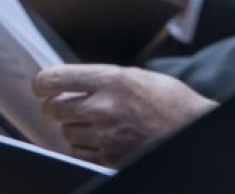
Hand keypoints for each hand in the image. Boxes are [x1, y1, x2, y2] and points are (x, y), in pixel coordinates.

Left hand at [33, 64, 216, 165]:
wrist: (193, 128)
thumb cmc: (168, 100)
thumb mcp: (134, 76)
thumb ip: (100, 80)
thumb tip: (68, 84)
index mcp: (110, 80)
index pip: (54, 79)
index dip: (42, 84)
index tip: (41, 87)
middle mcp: (104, 107)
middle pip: (54, 108)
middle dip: (56, 107)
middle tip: (65, 107)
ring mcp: (106, 136)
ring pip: (65, 132)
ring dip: (72, 128)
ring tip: (94, 124)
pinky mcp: (110, 159)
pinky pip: (77, 154)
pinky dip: (82, 148)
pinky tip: (97, 140)